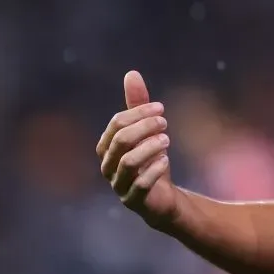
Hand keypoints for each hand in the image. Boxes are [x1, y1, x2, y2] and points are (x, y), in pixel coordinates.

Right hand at [97, 70, 177, 222]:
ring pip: (128, 163)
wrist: (160, 198)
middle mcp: (108, 166)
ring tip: (167, 140)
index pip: (117, 124)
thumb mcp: (145, 131)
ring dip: (150, 147)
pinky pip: (140, 185)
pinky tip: (166, 160)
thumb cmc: (149, 160)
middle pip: (121, 141)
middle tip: (165, 122)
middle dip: (145, 127)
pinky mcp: (134, 200)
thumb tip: (131, 73)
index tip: (161, 108)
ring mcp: (119, 185)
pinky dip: (154, 170)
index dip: (139, 113)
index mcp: (106, 147)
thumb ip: (137, 105)